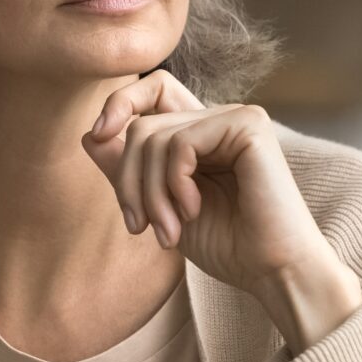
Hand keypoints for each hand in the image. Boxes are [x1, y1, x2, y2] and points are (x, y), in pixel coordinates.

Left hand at [80, 70, 361, 350]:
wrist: (273, 271)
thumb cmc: (227, 246)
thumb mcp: (161, 208)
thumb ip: (129, 172)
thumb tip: (88, 134)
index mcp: (203, 134)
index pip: (152, 89)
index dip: (118, 102)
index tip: (97, 135)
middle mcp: (220, 118)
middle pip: (141, 124)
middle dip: (128, 180)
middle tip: (138, 226)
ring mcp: (237, 118)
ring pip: (153, 136)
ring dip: (148, 192)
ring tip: (168, 232)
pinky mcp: (248, 126)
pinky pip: (180, 143)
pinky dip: (173, 184)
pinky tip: (192, 211)